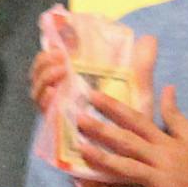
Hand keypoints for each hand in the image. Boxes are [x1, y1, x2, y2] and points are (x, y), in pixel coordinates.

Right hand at [33, 33, 156, 118]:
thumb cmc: (136, 116)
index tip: (60, 45)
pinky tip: (52, 93)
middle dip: (45, 62)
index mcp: (77, 81)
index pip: (51, 62)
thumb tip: (149, 38)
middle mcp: (63, 94)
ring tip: (61, 71)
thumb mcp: (140, 87)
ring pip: (37, 91)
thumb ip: (143, 64)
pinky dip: (44, 100)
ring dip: (45, 77)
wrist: (136, 147)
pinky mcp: (59, 127)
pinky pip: (44, 112)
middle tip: (61, 57)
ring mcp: (59, 109)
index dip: (49, 52)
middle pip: (39, 74)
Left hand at [75, 82, 187, 186]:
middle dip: (101, 129)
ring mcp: (163, 183)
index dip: (114, 107)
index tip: (93, 96)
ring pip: (128, 169)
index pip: (137, 120)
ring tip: (82, 150)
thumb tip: (168, 88)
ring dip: (104, 159)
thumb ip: (176, 116)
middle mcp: (163, 160)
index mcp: (169, 143)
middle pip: (127, 142)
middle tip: (77, 118)